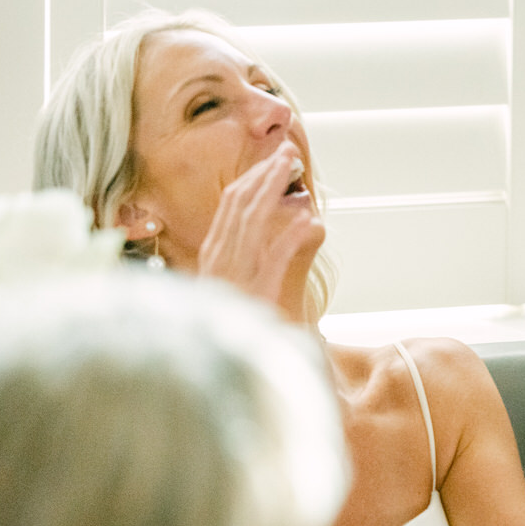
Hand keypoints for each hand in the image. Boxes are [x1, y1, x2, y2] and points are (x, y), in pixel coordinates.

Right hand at [198, 141, 324, 313]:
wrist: (234, 374)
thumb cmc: (246, 329)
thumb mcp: (252, 286)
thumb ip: (265, 255)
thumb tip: (295, 221)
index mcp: (217, 257)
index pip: (231, 207)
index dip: (252, 179)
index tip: (273, 160)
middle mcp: (221, 263)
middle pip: (239, 207)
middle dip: (262, 175)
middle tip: (286, 151)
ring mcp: (235, 279)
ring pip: (251, 225)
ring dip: (271, 192)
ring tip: (291, 169)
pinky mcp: (255, 298)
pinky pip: (273, 261)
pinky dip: (289, 239)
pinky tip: (307, 221)